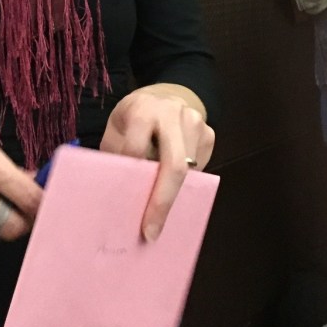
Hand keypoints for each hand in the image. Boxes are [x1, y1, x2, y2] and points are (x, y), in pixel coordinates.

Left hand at [100, 84, 214, 241]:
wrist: (164, 96)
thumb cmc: (134, 117)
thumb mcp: (117, 127)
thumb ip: (116, 153)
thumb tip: (116, 196)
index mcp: (143, 108)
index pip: (138, 150)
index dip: (132, 179)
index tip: (125, 207)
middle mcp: (173, 113)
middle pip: (174, 164)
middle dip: (162, 201)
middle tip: (151, 231)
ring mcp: (196, 123)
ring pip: (189, 170)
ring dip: (173, 196)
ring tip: (159, 217)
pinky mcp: (210, 134)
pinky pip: (200, 169)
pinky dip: (186, 186)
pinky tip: (172, 194)